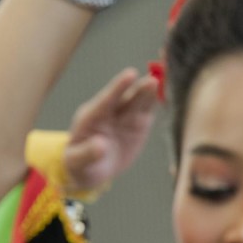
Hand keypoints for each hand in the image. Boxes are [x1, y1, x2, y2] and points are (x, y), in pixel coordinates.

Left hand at [62, 69, 158, 196]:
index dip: (118, 87)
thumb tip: (101, 145)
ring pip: (139, 102)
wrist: (92, 168)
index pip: (106, 100)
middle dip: (138, 89)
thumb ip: (86, 153)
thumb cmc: (79, 164)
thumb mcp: (77, 162)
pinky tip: (165, 92)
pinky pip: (147, 111)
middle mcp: (109, 113)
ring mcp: (124, 117)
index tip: (130, 74)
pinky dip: (155, 102)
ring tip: (160, 82)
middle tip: (153, 80)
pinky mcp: (137, 124)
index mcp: (91, 117)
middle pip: (126, 98)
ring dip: (149, 93)